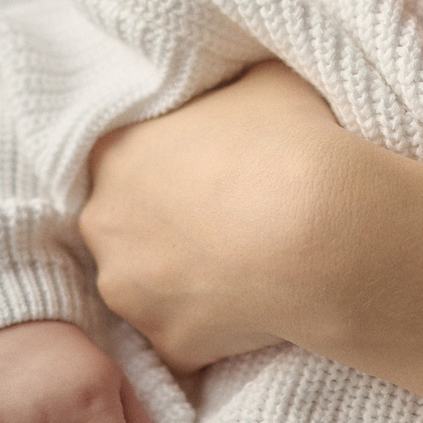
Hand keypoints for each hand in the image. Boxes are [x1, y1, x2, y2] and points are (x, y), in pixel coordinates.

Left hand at [81, 61, 360, 371]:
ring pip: (147, 288)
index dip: (165, 167)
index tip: (204, 174)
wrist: (319, 228)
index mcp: (114, 151)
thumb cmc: (289, 140)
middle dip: (164, 229)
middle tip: (224, 223)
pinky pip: (184, 340)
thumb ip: (228, 88)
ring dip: (181, 283)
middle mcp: (103, 221)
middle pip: (124, 227)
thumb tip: (236, 88)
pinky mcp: (167, 343)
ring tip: (241, 270)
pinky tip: (250, 314)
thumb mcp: (261, 79)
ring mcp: (130, 289)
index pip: (121, 159)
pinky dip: (210, 332)